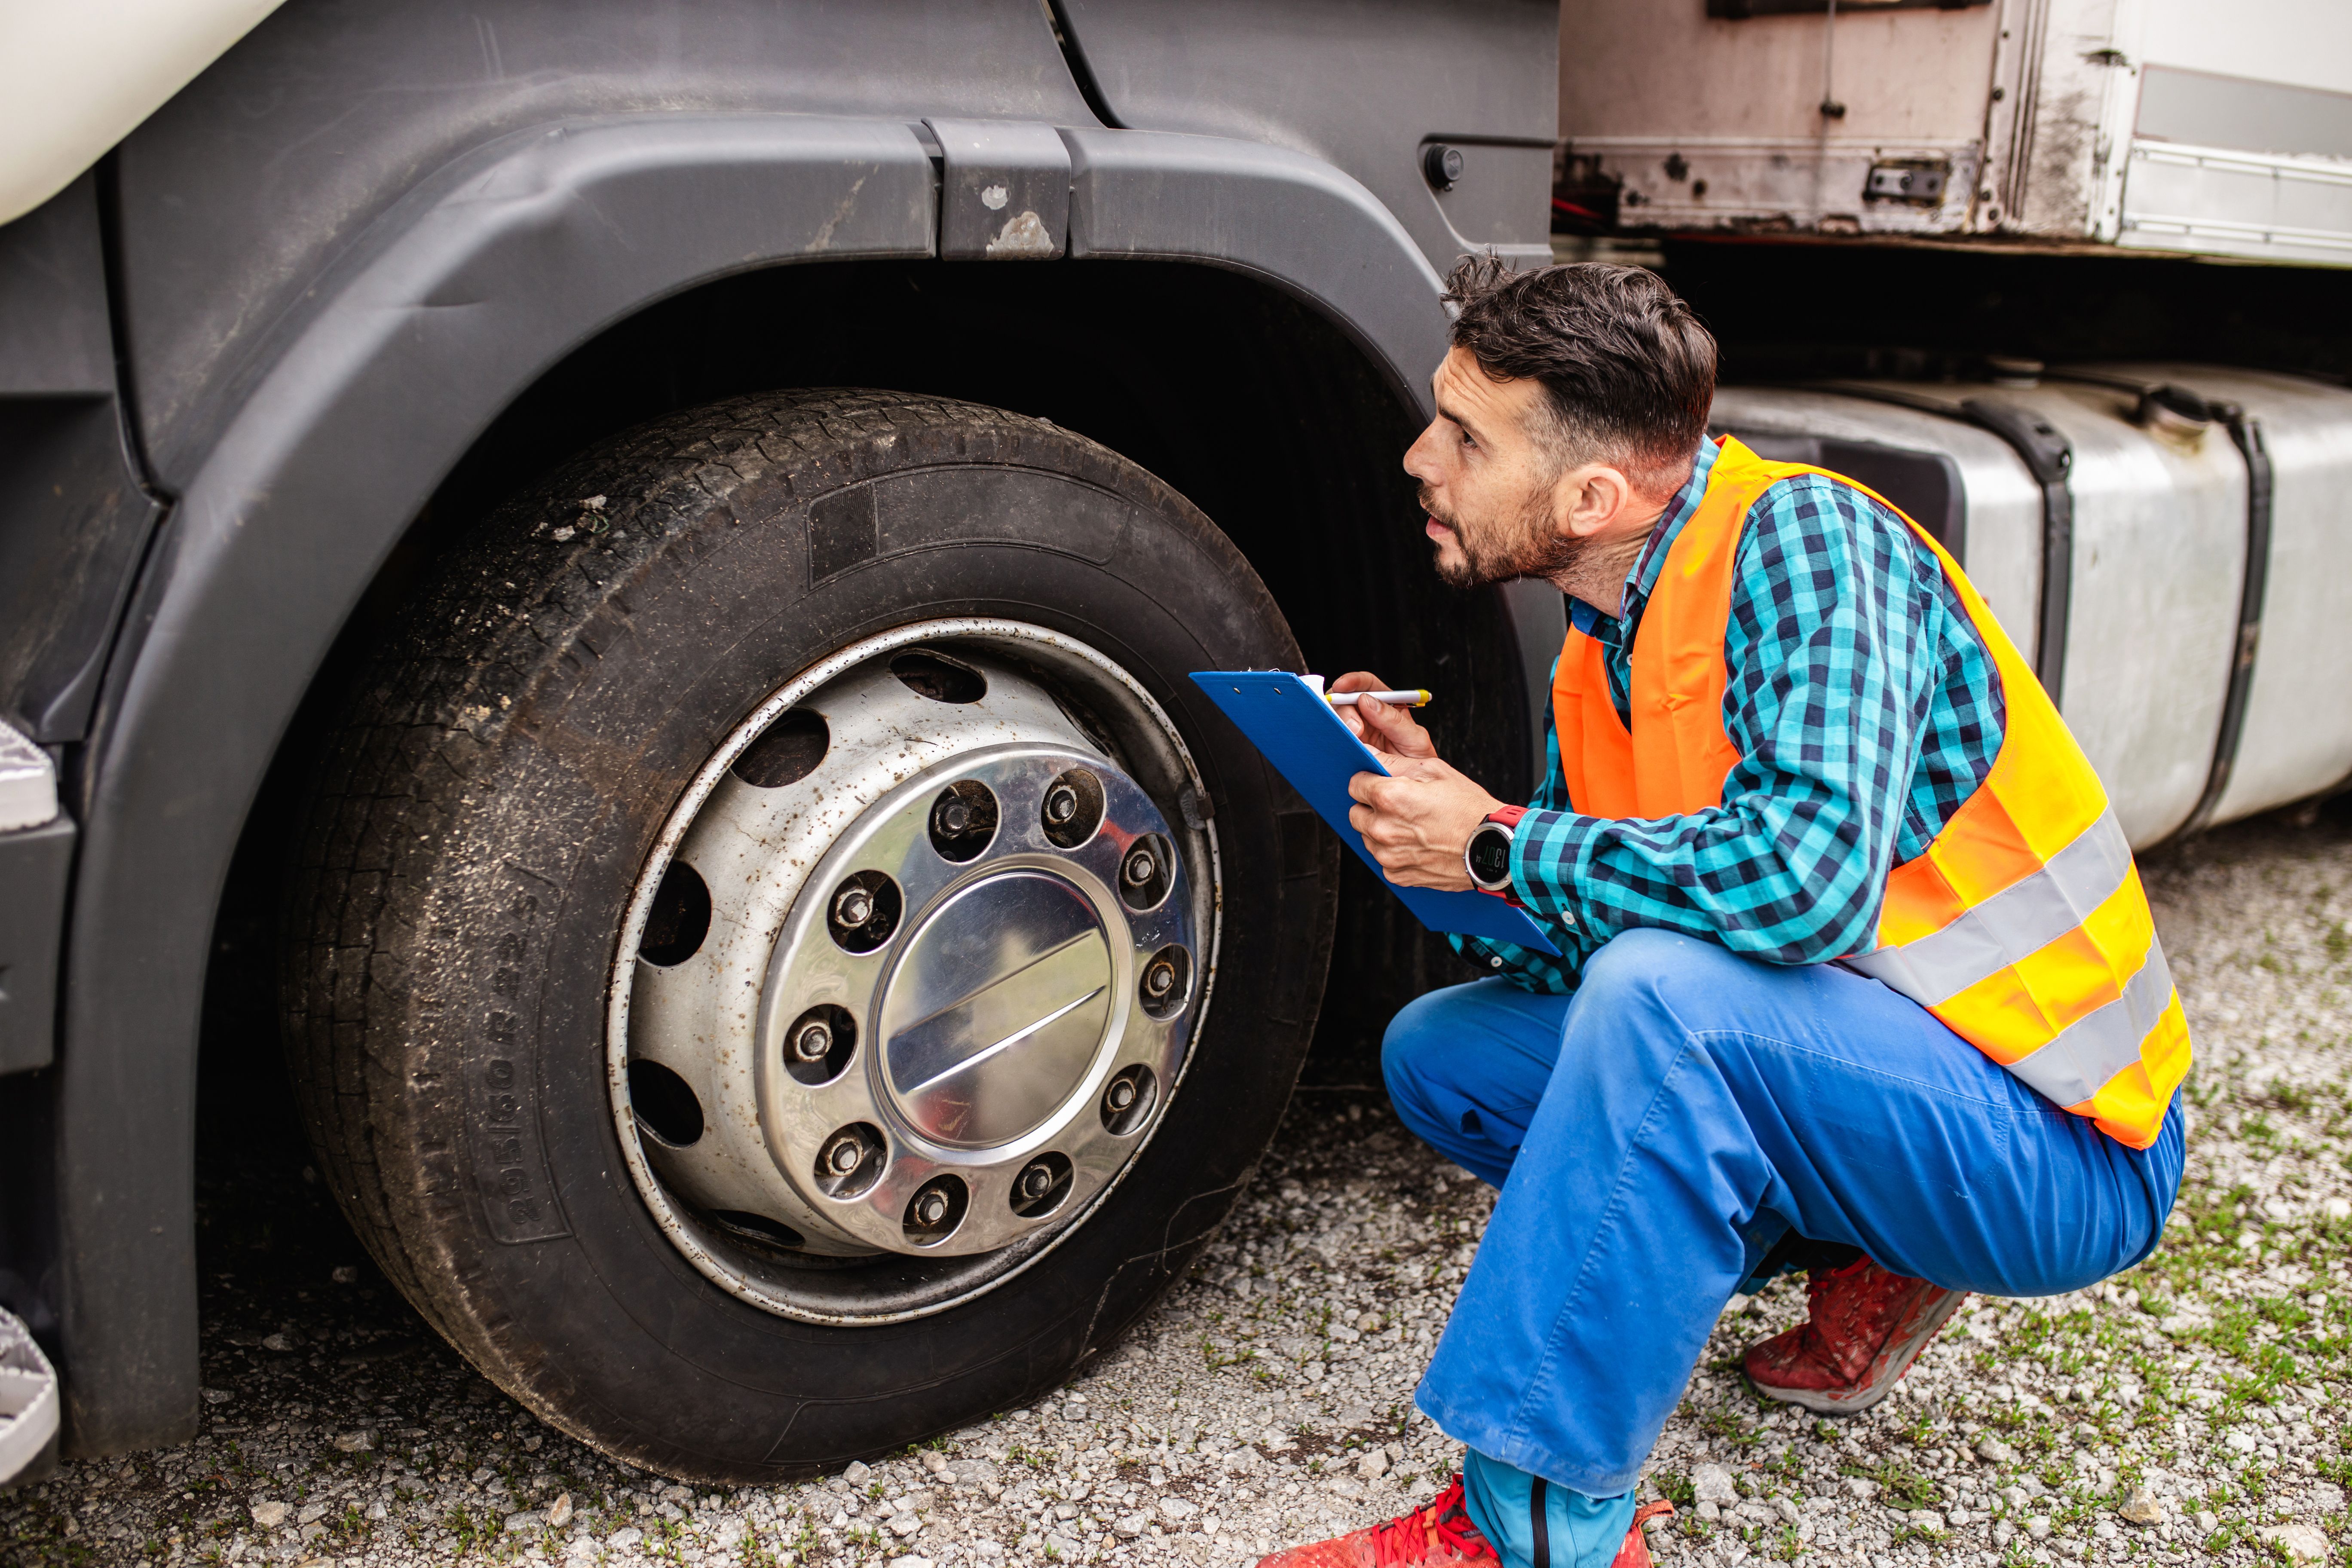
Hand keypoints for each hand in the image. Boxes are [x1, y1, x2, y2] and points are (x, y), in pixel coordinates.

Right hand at [1328, 670, 1430, 755]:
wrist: (1413, 790)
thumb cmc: (1419, 762)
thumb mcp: (1414, 740)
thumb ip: (1394, 720)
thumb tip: (1367, 701)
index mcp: (1387, 706)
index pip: (1367, 684)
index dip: (1353, 681)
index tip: (1342, 686)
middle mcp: (1368, 716)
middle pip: (1346, 700)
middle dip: (1345, 710)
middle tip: (1355, 729)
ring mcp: (1356, 732)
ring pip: (1336, 719)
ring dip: (1338, 727)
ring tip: (1351, 742)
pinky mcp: (1347, 748)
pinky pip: (1334, 740)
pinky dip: (1332, 741)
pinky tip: (1338, 748)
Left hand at [1345, 701, 1505, 889]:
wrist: (1494, 846)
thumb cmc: (1468, 807)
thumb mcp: (1434, 771)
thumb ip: (1395, 764)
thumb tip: (1370, 757)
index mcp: (1389, 798)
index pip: (1354, 785)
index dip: (1369, 781)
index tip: (1381, 783)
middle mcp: (1383, 829)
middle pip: (1356, 812)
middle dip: (1371, 807)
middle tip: (1399, 806)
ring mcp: (1388, 855)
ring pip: (1367, 837)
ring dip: (1381, 830)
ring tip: (1412, 826)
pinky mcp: (1397, 875)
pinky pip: (1382, 859)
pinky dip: (1394, 852)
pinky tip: (1417, 844)